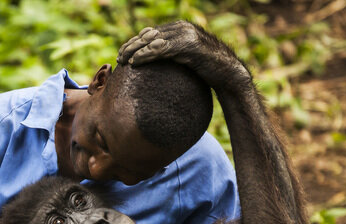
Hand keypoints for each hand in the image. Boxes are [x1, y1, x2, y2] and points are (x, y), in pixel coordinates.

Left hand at [117, 22, 245, 88]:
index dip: (133, 42)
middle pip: (148, 35)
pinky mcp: (188, 45)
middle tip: (119, 58)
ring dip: (135, 50)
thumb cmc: (204, 70)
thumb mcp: (183, 59)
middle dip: (131, 46)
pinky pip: (161, 49)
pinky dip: (146, 55)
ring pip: (152, 40)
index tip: (121, 54)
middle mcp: (180, 28)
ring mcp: (185, 34)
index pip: (149, 33)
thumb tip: (150, 62)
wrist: (227, 74)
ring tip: (123, 61)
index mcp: (178, 28)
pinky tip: (135, 62)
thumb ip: (169, 55)